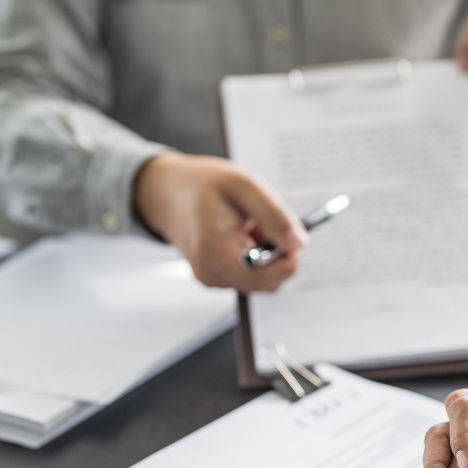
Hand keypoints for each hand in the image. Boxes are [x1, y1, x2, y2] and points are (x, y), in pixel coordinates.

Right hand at [134, 153, 307, 291]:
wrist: (167, 192)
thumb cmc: (203, 184)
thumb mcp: (244, 185)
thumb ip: (274, 215)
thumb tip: (299, 243)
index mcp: (213, 249)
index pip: (261, 278)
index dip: (286, 263)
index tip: (292, 238)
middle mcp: (209, 272)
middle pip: (264, 283)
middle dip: (277, 257)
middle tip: (267, 225)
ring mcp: (210, 279)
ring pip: (259, 281)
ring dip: (267, 256)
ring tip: (249, 226)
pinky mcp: (213, 279)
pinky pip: (248, 277)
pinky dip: (255, 258)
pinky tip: (242, 235)